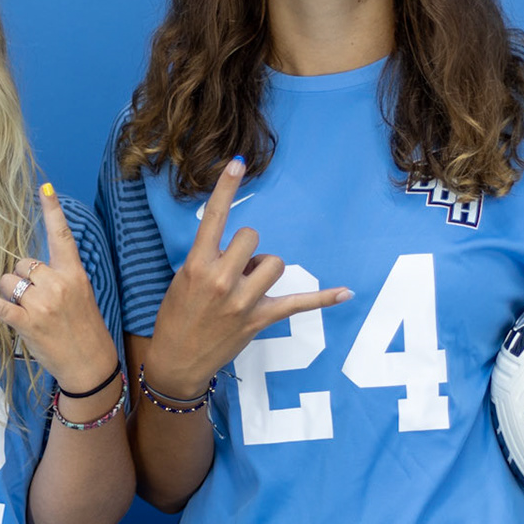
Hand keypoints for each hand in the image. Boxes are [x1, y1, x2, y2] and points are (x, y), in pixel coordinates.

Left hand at [0, 183, 116, 393]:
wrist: (91, 363)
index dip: (52, 210)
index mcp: (74, 273)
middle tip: (37, 299)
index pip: (62, 236)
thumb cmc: (85, 327)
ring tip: (29, 312)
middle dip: (22, 277)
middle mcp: (58, 284)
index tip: (45, 186)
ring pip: (9, 281)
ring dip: (11, 293)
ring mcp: (42, 304)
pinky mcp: (27, 323)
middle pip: (23, 262)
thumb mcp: (82, 294)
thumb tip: (31, 267)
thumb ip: (61, 275)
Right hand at [144, 157, 350, 395]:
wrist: (177, 360)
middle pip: (252, 239)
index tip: (238, 163)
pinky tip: (346, 293)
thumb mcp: (182, 280)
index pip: (214, 218)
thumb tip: (242, 254)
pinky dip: (323, 298)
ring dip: (263, 269)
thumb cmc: (176, 317)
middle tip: (232, 271)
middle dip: (246, 249)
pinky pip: (299, 303)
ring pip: (274, 262)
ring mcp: (243, 301)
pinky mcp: (261, 319)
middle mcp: (221, 280)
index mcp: (197, 265)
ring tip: (247, 287)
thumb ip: (209, 259)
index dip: (226, 188)